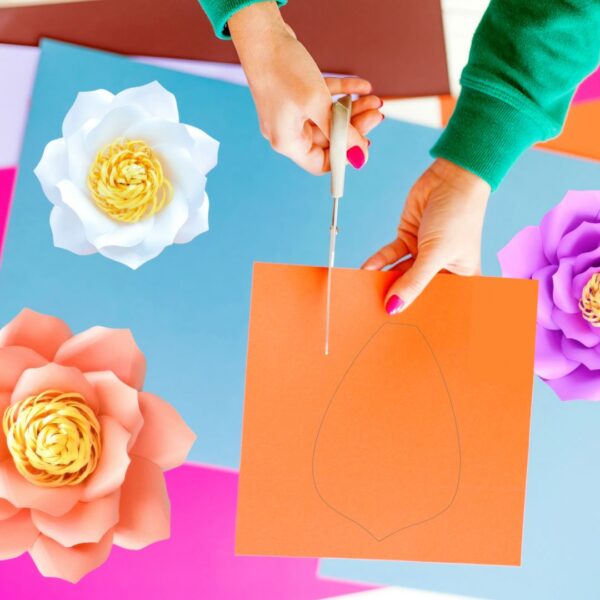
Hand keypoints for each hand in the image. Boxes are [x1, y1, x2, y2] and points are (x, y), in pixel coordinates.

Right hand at [229, 2, 383, 173]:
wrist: (261, 34)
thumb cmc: (283, 70)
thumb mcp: (317, 104)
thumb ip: (340, 131)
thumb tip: (360, 154)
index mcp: (287, 141)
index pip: (320, 163)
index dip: (344, 157)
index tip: (365, 147)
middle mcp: (287, 131)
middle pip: (328, 139)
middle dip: (354, 128)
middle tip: (376, 116)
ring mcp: (291, 112)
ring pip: (328, 118)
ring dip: (352, 110)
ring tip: (374, 99)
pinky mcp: (295, 95)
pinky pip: (323, 100)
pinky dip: (342, 94)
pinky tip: (361, 86)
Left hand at [362, 158, 490, 312]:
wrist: (452, 176)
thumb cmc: (460, 214)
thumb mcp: (436, 252)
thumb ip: (413, 281)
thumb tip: (393, 306)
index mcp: (460, 278)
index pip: (438, 302)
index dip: (421, 314)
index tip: (400, 327)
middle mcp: (442, 269)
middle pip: (415, 290)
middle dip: (398, 298)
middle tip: (376, 312)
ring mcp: (423, 255)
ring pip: (399, 274)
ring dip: (383, 280)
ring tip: (366, 292)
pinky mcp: (408, 239)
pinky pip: (391, 256)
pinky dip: (378, 262)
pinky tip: (366, 270)